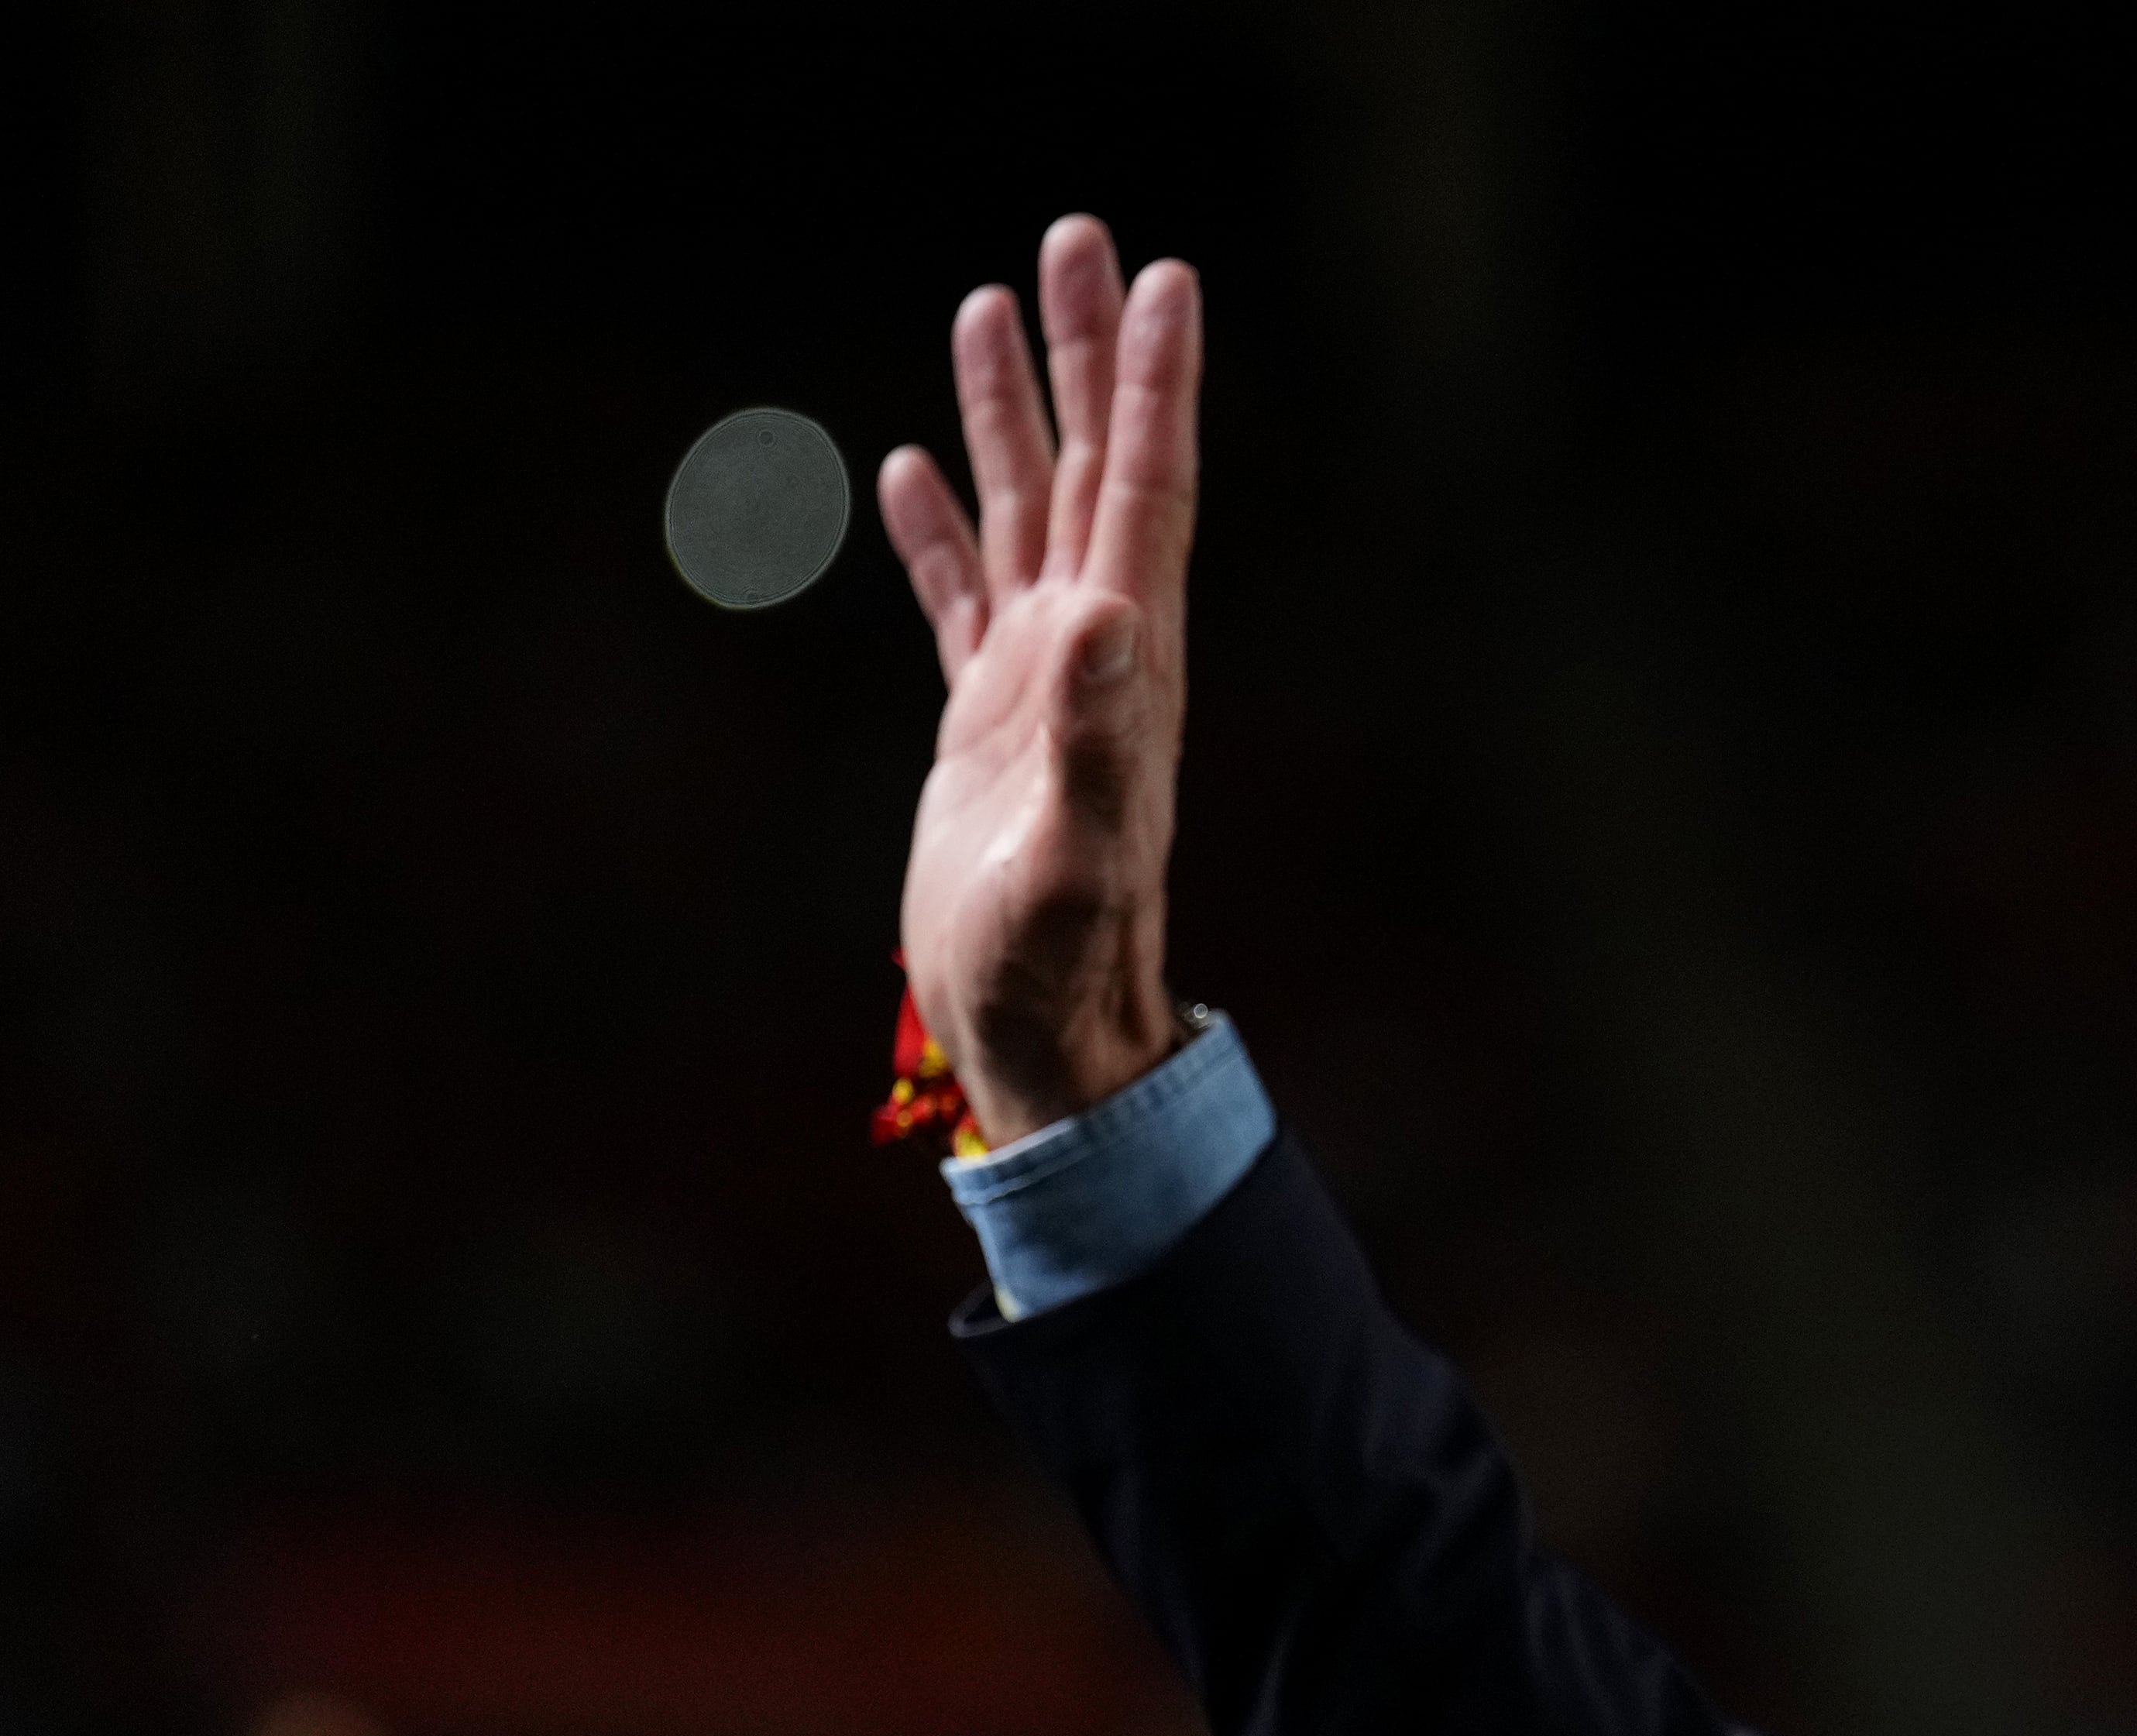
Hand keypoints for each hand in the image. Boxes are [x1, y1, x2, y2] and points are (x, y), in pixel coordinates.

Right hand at [877, 216, 1202, 1145]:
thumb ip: (1097, 744)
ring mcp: (1037, 687)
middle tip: (1074, 235)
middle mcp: (1093, 656)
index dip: (1152, 384)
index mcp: (1125, 666)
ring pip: (1026, 514)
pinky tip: (919, 470)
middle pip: (1092, 470)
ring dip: (1013, 415)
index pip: (1145, 490)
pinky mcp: (983, 729)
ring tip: (987, 305)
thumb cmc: (1066, 969)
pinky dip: (941, 532)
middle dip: (1084, 355)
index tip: (1162, 277)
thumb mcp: (1079, 860)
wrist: (1047, 1042)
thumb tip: (1102, 618)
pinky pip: (961, 601)